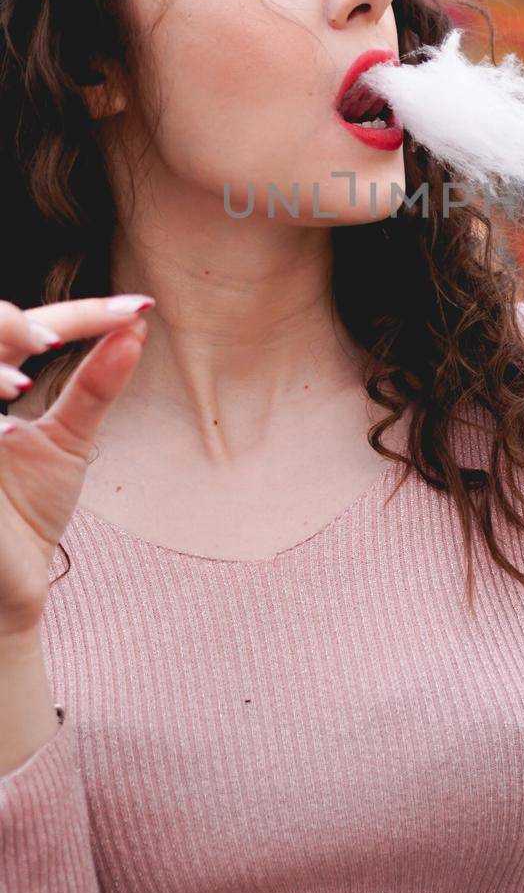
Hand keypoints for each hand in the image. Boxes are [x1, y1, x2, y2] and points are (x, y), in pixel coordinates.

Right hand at [0, 295, 154, 637]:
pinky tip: (8, 435)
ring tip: (31, 365)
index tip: (141, 308)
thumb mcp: (69, 438)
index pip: (25, 330)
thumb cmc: (28, 510)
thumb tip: (136, 328)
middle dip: (13, 324)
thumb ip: (95, 384)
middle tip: (60, 334)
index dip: (81, 315)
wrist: (8, 584)